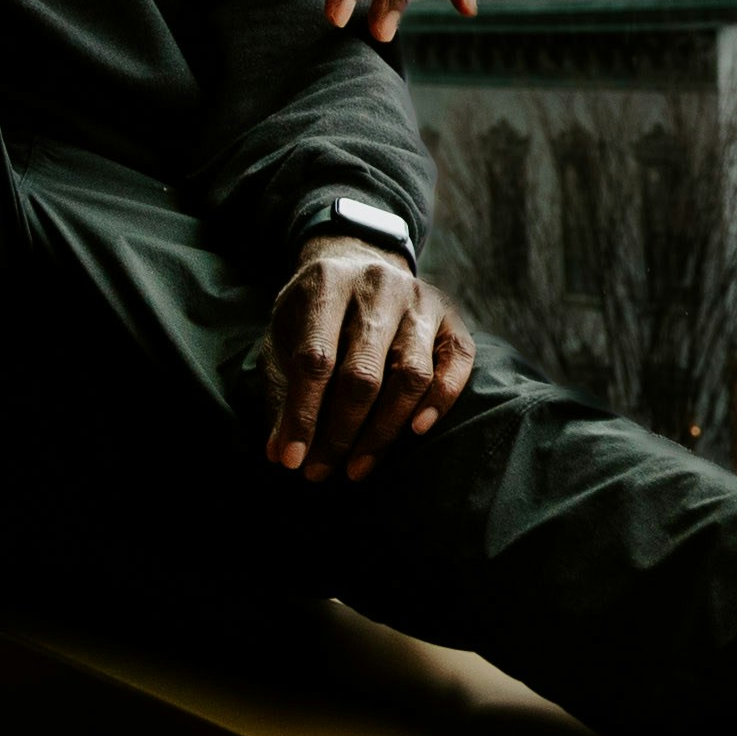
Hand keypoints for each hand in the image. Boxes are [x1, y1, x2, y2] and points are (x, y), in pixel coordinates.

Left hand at [261, 236, 477, 482]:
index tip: (291, 460)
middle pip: (364, 373)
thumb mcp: (285, 338)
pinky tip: (416, 431)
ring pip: (411, 374)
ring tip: (358, 466)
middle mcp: (378, 286)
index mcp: (328, 284)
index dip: (303, 415)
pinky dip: (440, 400)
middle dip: (341, 432)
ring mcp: (420, 299)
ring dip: (384, 430)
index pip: (315, 359)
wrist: (360, 263)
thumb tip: (280, 454)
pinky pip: (457, 362)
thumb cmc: (316, 314)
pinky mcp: (451, 316)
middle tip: (322, 472)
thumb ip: (283, 392)